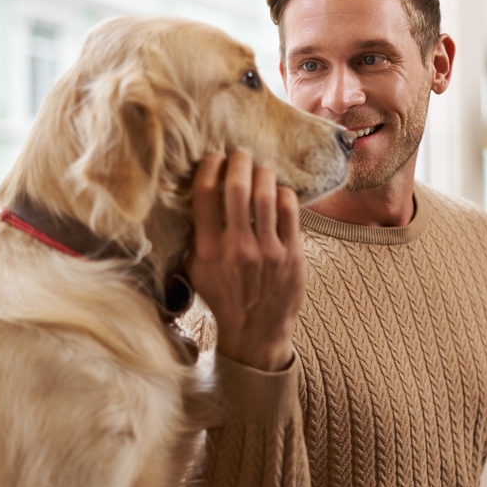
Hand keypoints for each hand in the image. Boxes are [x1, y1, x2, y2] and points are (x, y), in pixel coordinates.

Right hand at [185, 152, 304, 371]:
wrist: (256, 331)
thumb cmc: (224, 297)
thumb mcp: (196, 270)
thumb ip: (194, 236)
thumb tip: (194, 195)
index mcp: (208, 249)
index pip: (204, 194)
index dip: (209, 166)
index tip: (213, 158)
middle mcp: (237, 247)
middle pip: (237, 186)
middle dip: (239, 161)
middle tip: (240, 155)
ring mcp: (267, 251)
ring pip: (267, 193)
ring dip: (263, 173)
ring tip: (260, 170)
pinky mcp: (292, 253)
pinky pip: (290, 209)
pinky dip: (284, 193)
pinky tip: (279, 192)